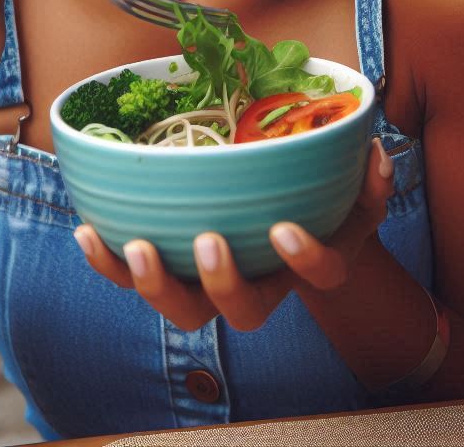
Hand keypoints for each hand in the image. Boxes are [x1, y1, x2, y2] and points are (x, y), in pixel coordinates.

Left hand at [73, 137, 394, 330]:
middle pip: (241, 311)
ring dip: (155, 282)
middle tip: (207, 242)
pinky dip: (108, 261)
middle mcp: (260, 285)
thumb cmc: (322, 211)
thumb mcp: (356, 198)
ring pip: (185, 308)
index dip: (306, 260)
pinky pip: (136, 278)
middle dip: (223, 282)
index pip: (321, 275)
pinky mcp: (173, 271)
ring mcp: (212, 284)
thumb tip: (375, 151)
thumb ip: (369, 180)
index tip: (286, 229)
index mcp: (308, 265)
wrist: (290, 237)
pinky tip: (87, 231)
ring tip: (135, 245)